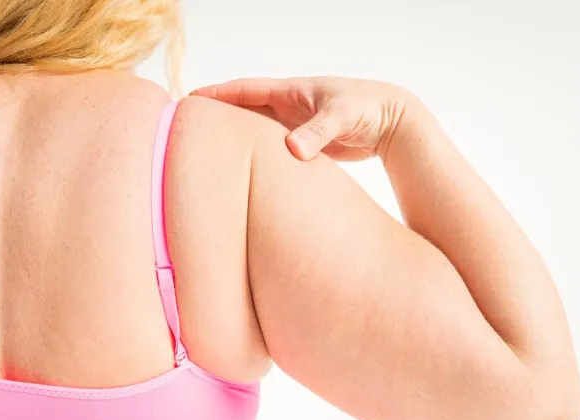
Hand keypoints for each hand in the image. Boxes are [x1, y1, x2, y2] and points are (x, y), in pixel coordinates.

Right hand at [190, 76, 411, 161]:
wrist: (390, 120)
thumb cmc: (366, 107)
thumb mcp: (340, 117)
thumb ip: (317, 133)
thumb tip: (292, 150)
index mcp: (290, 91)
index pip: (245, 90)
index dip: (217, 94)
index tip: (190, 100)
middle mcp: (288, 106)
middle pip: (244, 110)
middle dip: (219, 117)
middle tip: (189, 129)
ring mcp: (294, 125)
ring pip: (256, 132)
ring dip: (237, 139)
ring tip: (209, 152)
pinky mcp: (304, 144)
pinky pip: (272, 149)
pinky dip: (257, 156)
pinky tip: (244, 170)